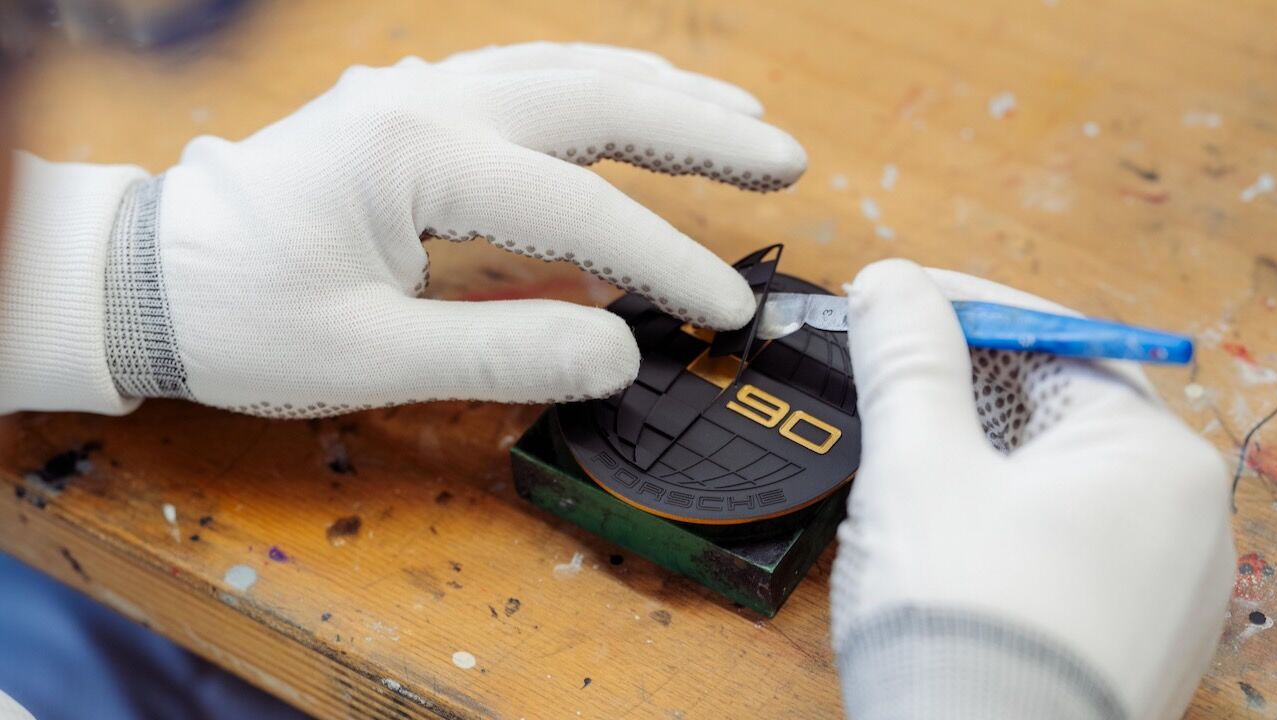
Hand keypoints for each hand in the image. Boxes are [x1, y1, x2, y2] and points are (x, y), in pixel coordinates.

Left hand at [104, 43, 805, 417]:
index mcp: (415, 154)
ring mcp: (417, 92)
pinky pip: (526, 77)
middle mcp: (426, 100)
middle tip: (785, 156)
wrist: (150, 277)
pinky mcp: (411, 108)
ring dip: (659, 94)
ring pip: (565, 70)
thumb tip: (619, 357)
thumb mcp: (368, 358)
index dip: (664, 258)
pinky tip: (637, 99)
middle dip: (699, 128)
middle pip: (594, 97)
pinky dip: (598, 86)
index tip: (728, 306)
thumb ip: (502, 356)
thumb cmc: (243, 319)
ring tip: (738, 117)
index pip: (578, 204)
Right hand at [830, 260, 1233, 719]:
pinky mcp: (1132, 637)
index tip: (887, 296)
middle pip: (1056, 409)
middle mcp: (1185, 513)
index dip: (958, 310)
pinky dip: (999, 518)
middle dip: (960, 385)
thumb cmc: (963, 615)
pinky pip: (1062, 543)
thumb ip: (910, 360)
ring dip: (972, 452)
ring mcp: (1167, 584)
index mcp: (1154, 453)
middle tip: (879, 374)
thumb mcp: (920, 466)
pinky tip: (939, 533)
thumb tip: (892, 279)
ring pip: (1054, 480)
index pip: (1049, 340)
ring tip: (896, 454)